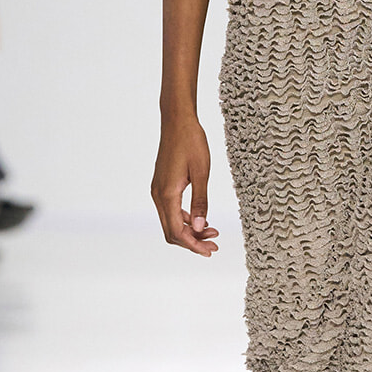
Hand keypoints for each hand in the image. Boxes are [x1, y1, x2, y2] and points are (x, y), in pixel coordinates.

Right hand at [152, 113, 219, 255]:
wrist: (177, 121)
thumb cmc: (191, 142)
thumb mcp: (202, 172)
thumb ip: (200, 201)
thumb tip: (199, 226)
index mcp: (167, 194)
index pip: (177, 231)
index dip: (194, 245)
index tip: (210, 251)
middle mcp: (158, 195)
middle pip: (172, 232)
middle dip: (192, 242)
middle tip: (214, 245)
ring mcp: (158, 190)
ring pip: (170, 222)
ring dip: (189, 231)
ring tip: (212, 232)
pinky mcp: (161, 186)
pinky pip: (170, 211)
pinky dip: (184, 219)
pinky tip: (200, 219)